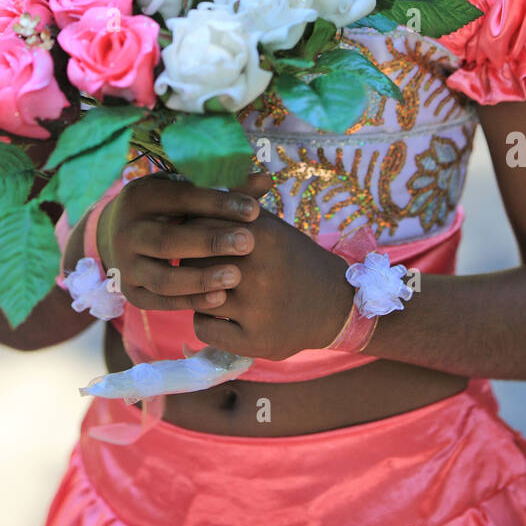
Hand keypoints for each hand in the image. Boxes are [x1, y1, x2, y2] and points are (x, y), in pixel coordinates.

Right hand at [98, 169, 269, 313]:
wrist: (121, 235)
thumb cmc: (168, 206)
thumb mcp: (187, 190)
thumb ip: (224, 187)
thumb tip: (265, 179)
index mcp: (140, 197)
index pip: (181, 199)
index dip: (218, 204)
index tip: (253, 210)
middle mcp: (127, 232)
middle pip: (169, 241)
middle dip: (210, 243)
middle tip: (249, 243)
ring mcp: (126, 266)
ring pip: (163, 278)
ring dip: (201, 279)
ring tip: (236, 276)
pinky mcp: (133, 293)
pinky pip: (163, 301)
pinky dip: (192, 301)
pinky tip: (221, 299)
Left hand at [192, 174, 356, 360]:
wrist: (333, 304)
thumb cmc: (292, 259)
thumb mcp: (271, 226)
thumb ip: (236, 207)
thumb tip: (199, 184)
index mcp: (261, 236)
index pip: (200, 226)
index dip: (192, 233)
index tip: (195, 238)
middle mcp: (258, 271)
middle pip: (193, 261)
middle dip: (192, 263)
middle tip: (201, 266)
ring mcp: (256, 309)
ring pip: (195, 296)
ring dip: (196, 294)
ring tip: (212, 290)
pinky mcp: (254, 341)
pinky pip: (202, 328)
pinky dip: (205, 322)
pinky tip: (221, 316)